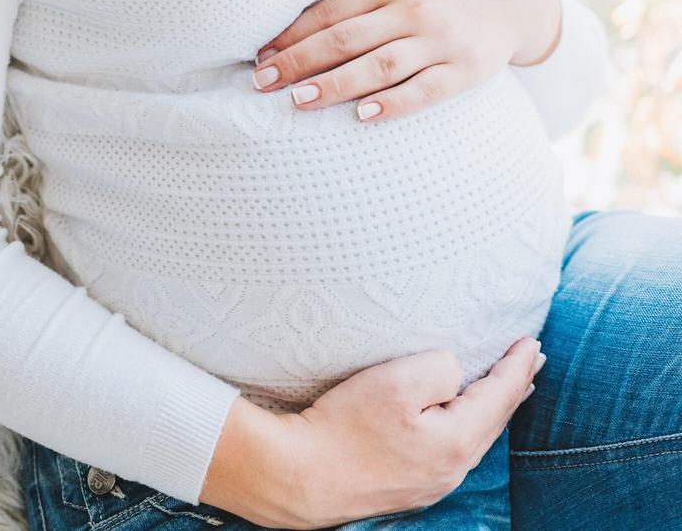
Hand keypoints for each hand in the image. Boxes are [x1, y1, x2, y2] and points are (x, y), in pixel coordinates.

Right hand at [200, 337, 545, 528]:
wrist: (296, 476)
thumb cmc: (343, 426)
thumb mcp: (396, 381)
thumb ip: (440, 369)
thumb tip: (454, 375)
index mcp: (456, 443)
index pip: (500, 396)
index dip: (517, 365)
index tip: (532, 342)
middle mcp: (450, 470)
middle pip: (493, 421)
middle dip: (513, 388)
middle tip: (531, 360)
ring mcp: (428, 484)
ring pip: (472, 438)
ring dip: (490, 408)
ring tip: (505, 389)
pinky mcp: (405, 487)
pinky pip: (450, 450)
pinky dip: (464, 426)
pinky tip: (457, 420)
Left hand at [251, 0, 561, 121]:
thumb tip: (299, 22)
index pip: (330, 13)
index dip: (292, 36)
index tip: (261, 58)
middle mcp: (413, 8)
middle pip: (345, 39)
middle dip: (299, 62)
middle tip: (263, 83)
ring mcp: (440, 40)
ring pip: (379, 66)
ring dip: (335, 84)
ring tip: (299, 100)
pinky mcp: (465, 69)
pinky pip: (425, 91)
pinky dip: (394, 104)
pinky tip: (363, 115)